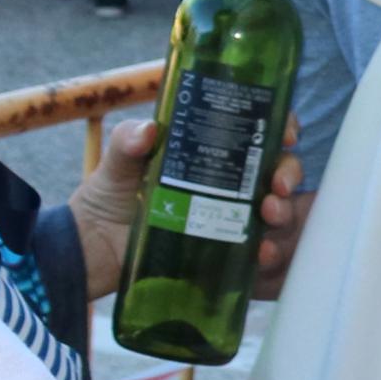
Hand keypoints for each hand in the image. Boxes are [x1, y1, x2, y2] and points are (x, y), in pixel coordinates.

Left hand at [73, 119, 309, 302]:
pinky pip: (256, 250)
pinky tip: (262, 251)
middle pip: (277, 170)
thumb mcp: (116, 163)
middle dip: (288, 174)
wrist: (92, 249)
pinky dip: (267, 250)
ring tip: (269, 215)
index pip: (257, 131)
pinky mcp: (223, 250)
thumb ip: (127, 142)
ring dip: (284, 211)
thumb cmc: (107, 197)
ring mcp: (228, 217)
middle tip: (278, 186)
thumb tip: (148, 131)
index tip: (286, 134)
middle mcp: (228, 182)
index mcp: (210, 150)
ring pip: (276, 209)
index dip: (281, 128)